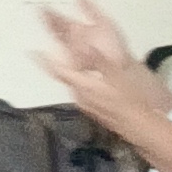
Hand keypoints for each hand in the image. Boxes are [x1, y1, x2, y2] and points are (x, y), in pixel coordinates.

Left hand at [37, 0, 168, 135]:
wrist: (139, 125)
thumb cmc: (129, 100)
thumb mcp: (116, 75)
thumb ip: (100, 60)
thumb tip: (86, 45)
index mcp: (84, 86)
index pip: (58, 71)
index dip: (43, 61)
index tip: (32, 52)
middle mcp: (80, 97)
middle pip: (64, 76)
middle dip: (57, 63)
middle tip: (50, 51)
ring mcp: (86, 104)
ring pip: (72, 84)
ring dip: (69, 72)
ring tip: (68, 59)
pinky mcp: (93, 109)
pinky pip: (80, 91)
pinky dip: (79, 81)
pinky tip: (87, 77)